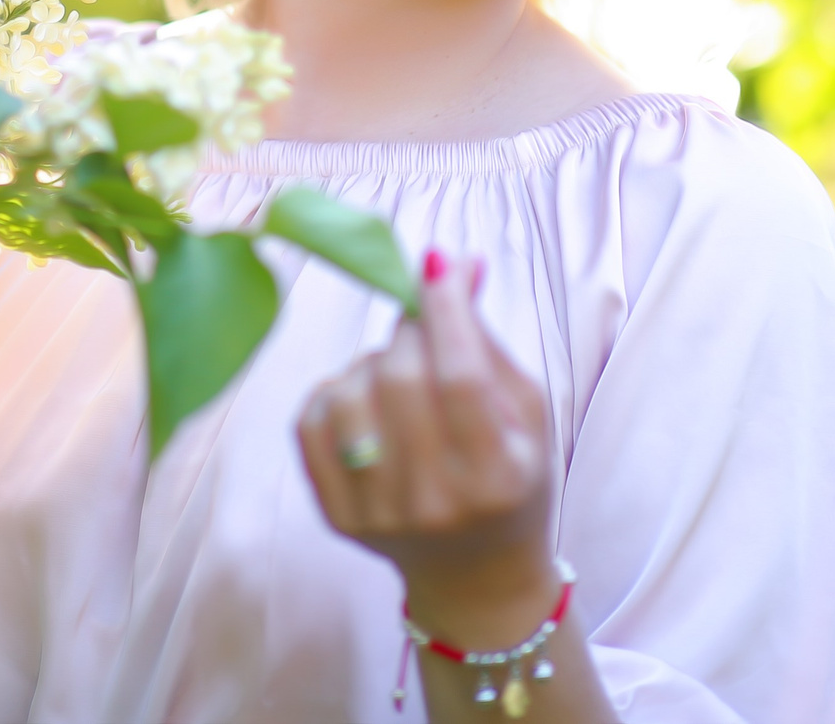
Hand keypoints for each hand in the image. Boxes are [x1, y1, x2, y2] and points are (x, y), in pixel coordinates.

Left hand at [296, 252, 563, 647]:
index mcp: (496, 476)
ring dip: (371, 366)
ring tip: (398, 382)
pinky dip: (335, 395)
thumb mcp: (523, 411)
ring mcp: (379, 513)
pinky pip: (310, 421)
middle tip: (422, 334)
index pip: (460, 376)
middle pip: (399, 378)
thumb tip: (453, 261)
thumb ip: (484, 336)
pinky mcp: (336, 515)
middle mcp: (436, 501)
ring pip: (348, 393)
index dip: (444, 310)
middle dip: (408, 334)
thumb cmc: (510, 475)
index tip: (436, 264)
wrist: (476, 574)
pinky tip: (366, 407)